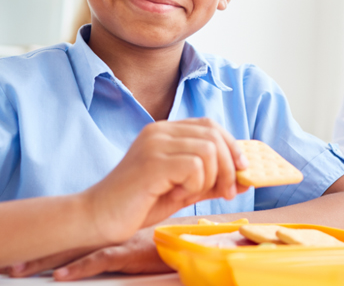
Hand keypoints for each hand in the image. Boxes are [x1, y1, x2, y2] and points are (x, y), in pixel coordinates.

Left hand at [0, 227, 169, 280]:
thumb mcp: (135, 243)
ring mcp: (116, 243)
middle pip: (60, 243)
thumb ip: (116, 245)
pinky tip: (61, 276)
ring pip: (73, 252)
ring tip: (16, 271)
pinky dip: (80, 268)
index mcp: (104, 231)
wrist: (194, 239)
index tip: (13, 249)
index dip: (40, 242)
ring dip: (44, 262)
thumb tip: (96, 250)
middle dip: (30, 253)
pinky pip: (102, 261)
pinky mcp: (130, 254)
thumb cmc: (167, 241)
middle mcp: (105, 235)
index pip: (65, 236)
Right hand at [81, 118, 248, 244]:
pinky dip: (194, 185)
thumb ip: (210, 180)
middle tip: (227, 192)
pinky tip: (175, 195)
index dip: (232, 146)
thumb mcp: (182, 189)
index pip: (210, 125)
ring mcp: (155, 144)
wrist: (98, 218)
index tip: (242, 170)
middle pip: (214, 135)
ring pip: (208, 150)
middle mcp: (160, 131)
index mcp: (164, 131)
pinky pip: (194, 166)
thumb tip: (245, 178)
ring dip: (208, 179)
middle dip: (228, 166)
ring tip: (189, 194)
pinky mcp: (153, 162)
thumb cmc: (138, 203)